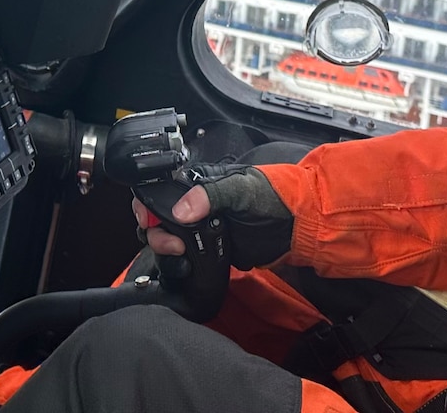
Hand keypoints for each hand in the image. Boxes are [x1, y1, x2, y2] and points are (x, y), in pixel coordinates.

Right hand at [131, 164, 292, 268]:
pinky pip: (185, 256)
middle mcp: (196, 205)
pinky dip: (179, 262)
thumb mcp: (242, 189)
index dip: (148, 204)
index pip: (161, 188)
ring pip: (167, 238)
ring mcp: (202, 228)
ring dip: (165, 248)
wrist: (298, 228)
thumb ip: (211, 195)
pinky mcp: (210, 249)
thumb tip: (180, 210)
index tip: (149, 220)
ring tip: (180, 252)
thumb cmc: (275, 199)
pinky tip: (186, 263)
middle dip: (156, 232)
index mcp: (200, 183)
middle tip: (173, 243)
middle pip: (158, 218)